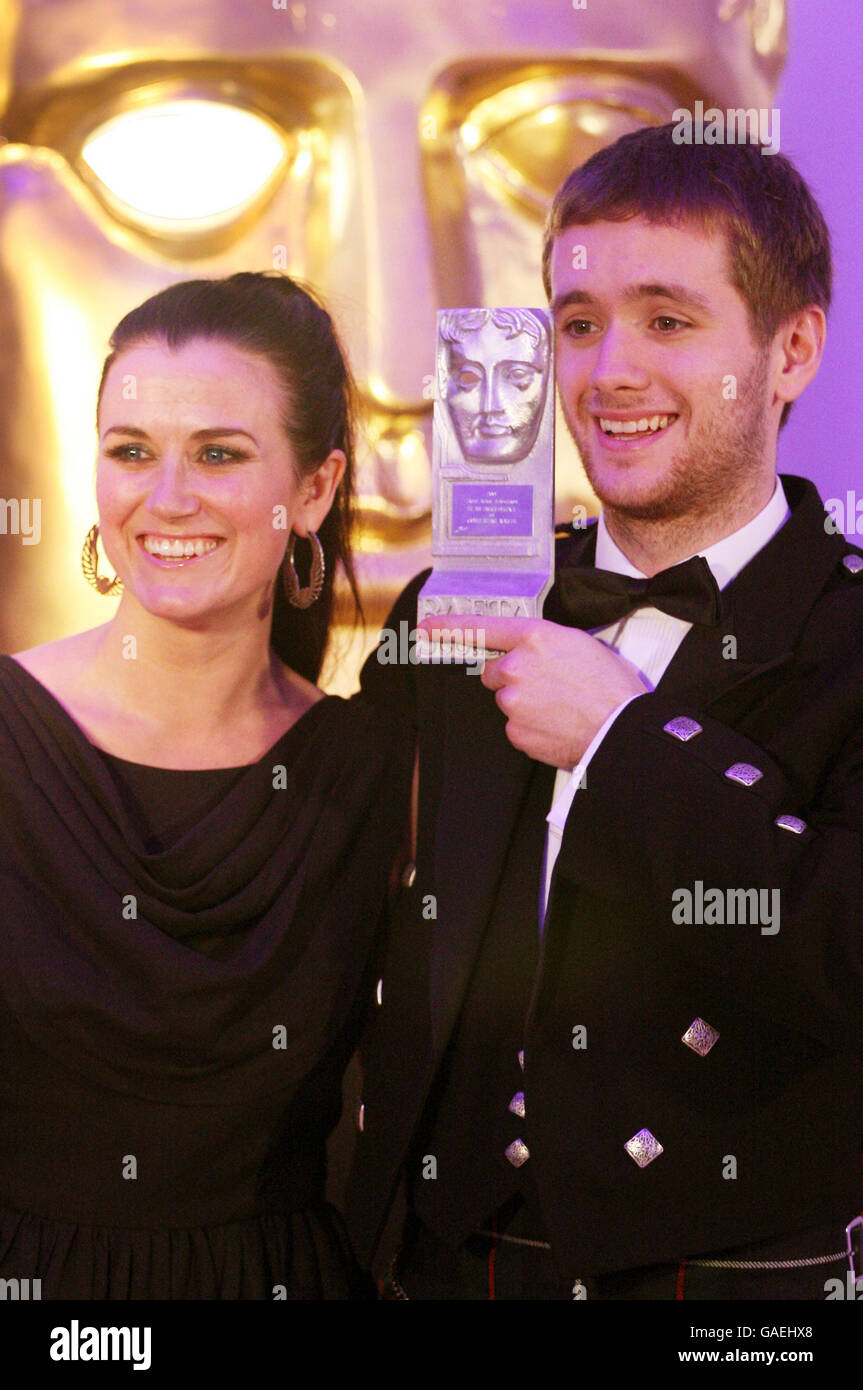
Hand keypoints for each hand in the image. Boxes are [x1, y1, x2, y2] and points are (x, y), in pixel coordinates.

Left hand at [418, 616, 648, 767]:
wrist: (621, 730)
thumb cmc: (611, 688)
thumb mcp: (580, 645)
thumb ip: (545, 644)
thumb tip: (531, 653)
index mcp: (535, 638)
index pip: (481, 627)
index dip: (449, 626)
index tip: (427, 626)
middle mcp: (516, 667)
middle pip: (493, 671)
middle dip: (512, 678)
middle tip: (547, 685)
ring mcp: (512, 701)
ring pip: (507, 700)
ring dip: (526, 703)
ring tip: (561, 707)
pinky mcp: (515, 731)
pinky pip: (516, 726)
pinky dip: (532, 727)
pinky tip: (557, 725)